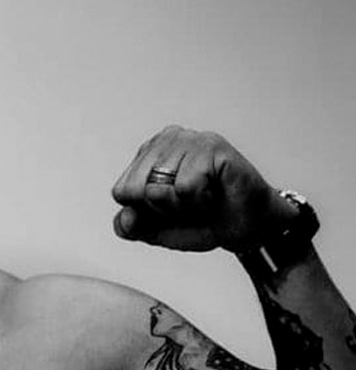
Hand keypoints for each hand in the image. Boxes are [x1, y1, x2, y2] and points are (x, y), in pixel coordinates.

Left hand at [111, 125, 295, 251]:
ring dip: (184, 207)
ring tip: (203, 198)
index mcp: (146, 155)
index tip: (172, 208)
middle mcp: (165, 140)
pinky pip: (186, 187)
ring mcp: (188, 139)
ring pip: (160, 188)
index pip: (122, 191)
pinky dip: (201, 201)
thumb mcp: (156, 230)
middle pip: (137, 190)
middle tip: (189, 205)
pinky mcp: (211, 146)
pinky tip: (215, 192)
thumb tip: (125, 217)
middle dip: (163, 210)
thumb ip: (130, 226)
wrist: (247, 227)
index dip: (146, 211)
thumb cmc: (203, 220)